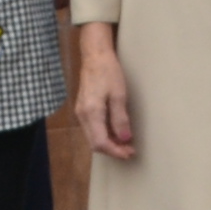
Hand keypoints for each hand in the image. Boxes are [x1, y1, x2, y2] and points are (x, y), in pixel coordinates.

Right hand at [76, 26, 139, 159]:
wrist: (95, 56)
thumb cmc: (108, 71)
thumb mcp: (119, 95)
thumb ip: (120, 119)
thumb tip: (125, 139)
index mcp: (91, 112)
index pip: (101, 142)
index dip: (115, 151)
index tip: (129, 153)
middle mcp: (82, 115)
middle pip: (95, 143)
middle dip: (112, 150)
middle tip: (130, 151)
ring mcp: (80, 112)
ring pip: (93, 137)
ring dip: (109, 143)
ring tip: (125, 143)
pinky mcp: (83, 109)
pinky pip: (92, 129)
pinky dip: (104, 134)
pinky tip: (116, 132)